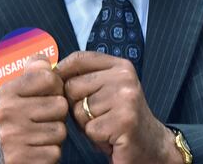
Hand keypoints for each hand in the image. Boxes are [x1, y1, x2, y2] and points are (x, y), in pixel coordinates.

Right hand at [0, 56, 67, 163]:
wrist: (15, 158)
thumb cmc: (28, 122)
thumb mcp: (28, 94)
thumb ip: (36, 72)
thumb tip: (43, 58)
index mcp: (7, 90)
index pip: (49, 77)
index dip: (56, 89)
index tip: (45, 97)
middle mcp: (5, 111)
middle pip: (59, 105)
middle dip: (58, 115)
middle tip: (44, 121)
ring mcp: (10, 136)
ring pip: (60, 130)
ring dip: (56, 136)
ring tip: (42, 136)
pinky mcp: (18, 159)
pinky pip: (54, 152)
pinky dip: (51, 154)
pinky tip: (38, 151)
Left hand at [56, 51, 182, 163]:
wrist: (151, 145)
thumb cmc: (120, 118)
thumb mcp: (107, 90)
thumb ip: (86, 78)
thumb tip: (51, 71)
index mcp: (120, 66)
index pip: (80, 58)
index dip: (62, 71)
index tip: (58, 84)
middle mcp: (124, 77)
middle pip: (72, 86)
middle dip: (76, 106)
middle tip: (96, 116)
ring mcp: (126, 98)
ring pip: (79, 110)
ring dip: (86, 124)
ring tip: (105, 126)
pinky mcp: (124, 120)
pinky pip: (89, 129)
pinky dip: (96, 138)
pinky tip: (110, 136)